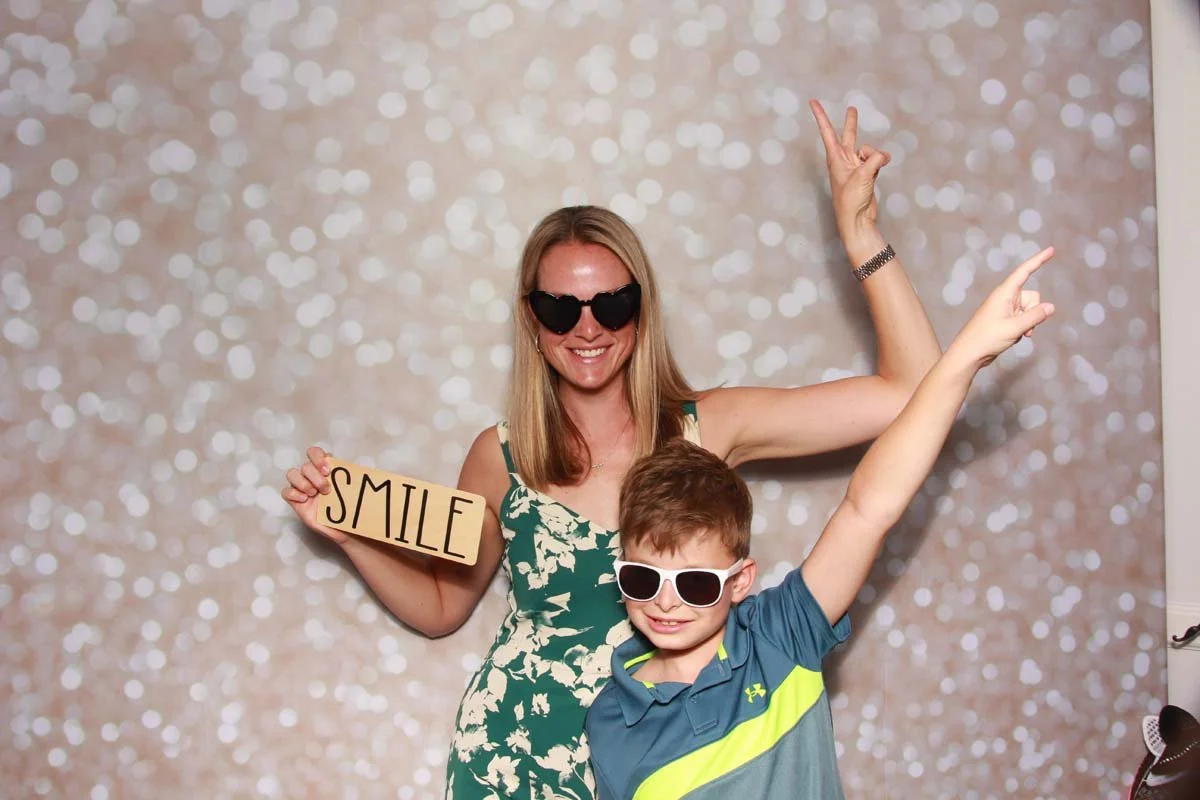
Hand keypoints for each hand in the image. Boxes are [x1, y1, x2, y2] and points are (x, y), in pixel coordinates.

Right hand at [282, 445, 348, 544]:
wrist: (343, 528)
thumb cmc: (348, 507)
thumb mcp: (352, 491)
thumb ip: (353, 479)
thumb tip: (366, 472)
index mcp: (324, 469)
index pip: (314, 452)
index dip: (318, 457)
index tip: (328, 470)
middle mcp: (311, 476)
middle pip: (305, 466)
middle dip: (315, 476)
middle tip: (326, 489)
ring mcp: (302, 487)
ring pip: (292, 474)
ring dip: (303, 483)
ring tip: (314, 494)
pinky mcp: (295, 501)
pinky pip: (286, 492)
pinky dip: (294, 493)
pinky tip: (304, 500)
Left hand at [810, 99, 890, 247]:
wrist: (857, 220)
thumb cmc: (851, 200)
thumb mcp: (863, 175)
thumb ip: (874, 159)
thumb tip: (883, 155)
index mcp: (835, 158)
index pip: (827, 132)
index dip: (820, 115)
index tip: (812, 102)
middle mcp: (844, 160)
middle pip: (849, 136)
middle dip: (852, 122)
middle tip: (852, 108)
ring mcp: (856, 166)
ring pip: (869, 150)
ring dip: (874, 156)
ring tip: (871, 171)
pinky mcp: (867, 173)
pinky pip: (877, 159)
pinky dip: (881, 162)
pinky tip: (881, 168)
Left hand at [950, 247, 1056, 367]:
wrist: (970, 354)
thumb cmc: (986, 338)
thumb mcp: (1015, 327)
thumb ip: (1035, 316)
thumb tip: (1051, 307)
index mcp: (1004, 293)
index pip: (1024, 271)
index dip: (1038, 260)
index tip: (1051, 250)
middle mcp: (1005, 298)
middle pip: (1033, 297)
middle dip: (1035, 311)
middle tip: (1023, 327)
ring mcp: (1006, 309)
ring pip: (1030, 310)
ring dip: (1030, 323)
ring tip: (1016, 334)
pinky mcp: (1006, 319)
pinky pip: (1024, 319)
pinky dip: (1025, 327)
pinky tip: (1014, 337)